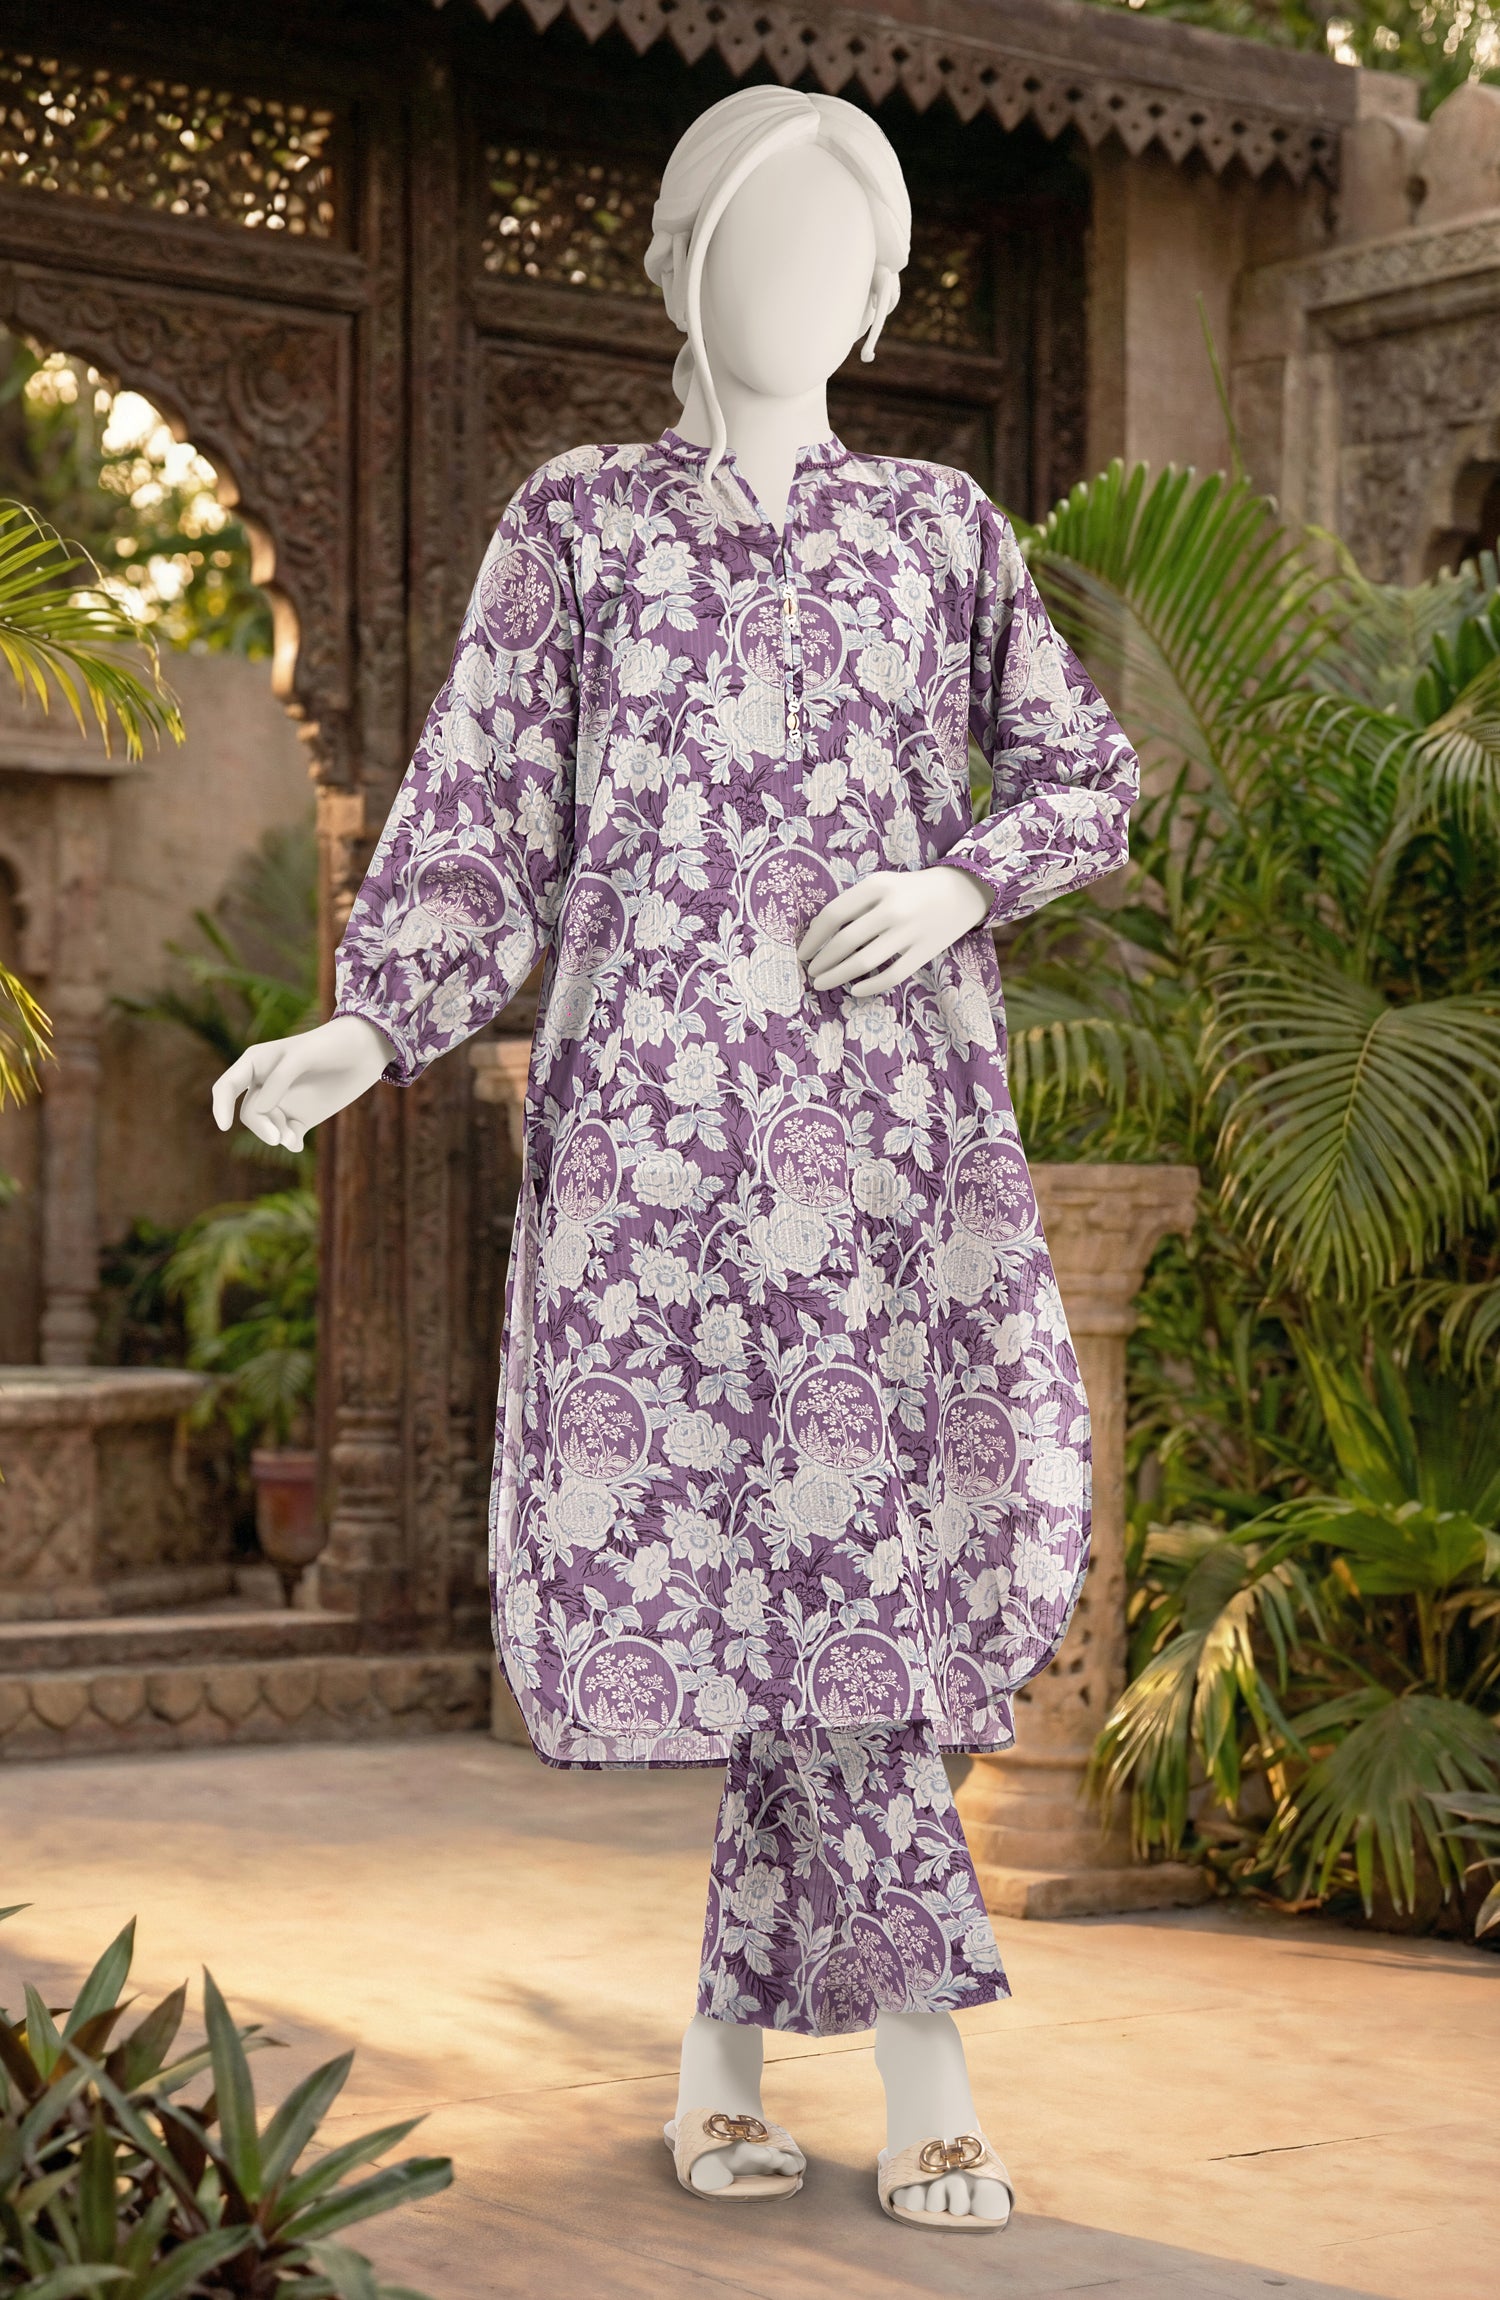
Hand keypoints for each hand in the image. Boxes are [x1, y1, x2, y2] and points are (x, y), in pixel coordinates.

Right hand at [211, 1014, 395, 1152]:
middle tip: (278, 1136)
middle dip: (260, 1126)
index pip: (227, 1086)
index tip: (224, 1126)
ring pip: (266, 1127)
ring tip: (292, 1139)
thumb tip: (260, 1109)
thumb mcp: (303, 1056)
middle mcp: (265, 1084)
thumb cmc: (330, 1044)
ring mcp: (283, 1102)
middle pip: (248, 1113)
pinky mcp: (302, 1117)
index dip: (221, 1106)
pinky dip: (289, 1142)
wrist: (364, 1051)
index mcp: (256, 1063)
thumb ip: (280, 1078)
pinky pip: (287, 1136)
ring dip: (275, 1136)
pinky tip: (296, 1144)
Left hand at [796, 865, 991, 996]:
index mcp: (877, 886)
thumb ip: (855, 904)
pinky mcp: (924, 952)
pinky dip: (869, 986)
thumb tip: (819, 936)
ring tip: (822, 983)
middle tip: (811, 973)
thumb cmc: (910, 890)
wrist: (961, 891)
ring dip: (837, 976)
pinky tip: (855, 990)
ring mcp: (909, 932)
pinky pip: (891, 976)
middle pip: (845, 942)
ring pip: (864, 962)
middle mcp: (892, 908)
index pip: (833, 915)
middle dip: (822, 961)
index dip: (813, 938)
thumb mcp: (881, 883)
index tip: (803, 952)